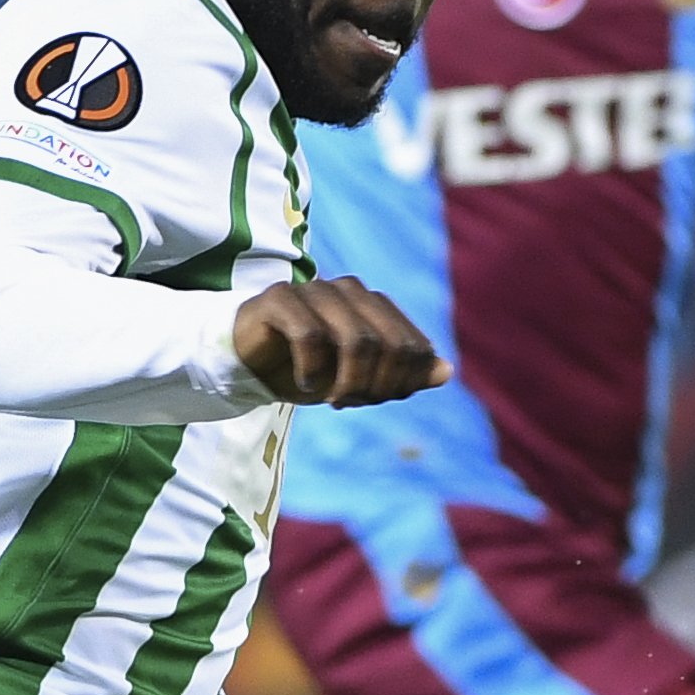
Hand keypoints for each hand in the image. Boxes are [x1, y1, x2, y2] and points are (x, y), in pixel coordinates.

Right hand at [236, 277, 443, 407]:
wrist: (247, 361)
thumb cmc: (308, 368)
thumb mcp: (359, 379)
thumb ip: (403, 374)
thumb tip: (446, 372)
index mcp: (374, 304)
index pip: (413, 346)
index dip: (402, 383)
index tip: (374, 400)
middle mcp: (349, 291)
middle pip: (390, 344)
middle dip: (377, 385)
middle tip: (351, 403)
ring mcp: (314, 291)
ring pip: (356, 340)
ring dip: (348, 382)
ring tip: (330, 398)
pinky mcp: (280, 299)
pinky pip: (311, 337)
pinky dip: (312, 371)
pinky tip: (304, 384)